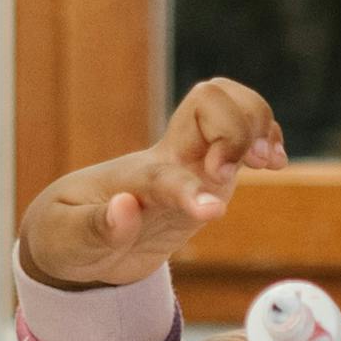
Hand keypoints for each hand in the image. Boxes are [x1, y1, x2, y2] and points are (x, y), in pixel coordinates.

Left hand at [21, 79, 286, 292]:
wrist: (72, 234)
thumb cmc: (65, 235)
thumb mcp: (68, 241)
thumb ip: (96, 229)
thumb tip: (126, 208)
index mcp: (133, 179)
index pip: (168, 173)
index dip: (192, 190)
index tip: (212, 213)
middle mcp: (167, 158)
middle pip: (210, 99)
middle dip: (239, 129)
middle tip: (245, 169)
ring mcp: (191, 160)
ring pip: (232, 106)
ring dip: (260, 124)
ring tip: (269, 161)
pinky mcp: (207, 172)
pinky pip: (243, 134)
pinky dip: (266, 136)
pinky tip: (274, 160)